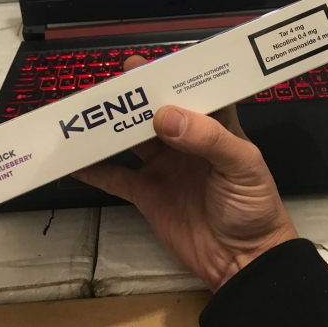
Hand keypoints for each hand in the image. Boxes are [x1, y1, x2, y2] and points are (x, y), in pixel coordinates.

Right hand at [73, 56, 297, 291]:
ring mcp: (163, 166)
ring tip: (85, 110)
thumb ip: (208, 139)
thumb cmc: (254, 207)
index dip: (172, 74)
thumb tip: (165, 115)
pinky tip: (73, 159)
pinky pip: (114, 177)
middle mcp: (185, 140)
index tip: (147, 64)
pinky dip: (93, 168)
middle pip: (156, 109)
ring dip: (110, 126)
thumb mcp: (242, 167)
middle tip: (110, 83)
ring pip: (131, 138)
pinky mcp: (146, 194)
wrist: (243, 262)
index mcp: (215, 125)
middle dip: (134, 96)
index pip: (193, 90)